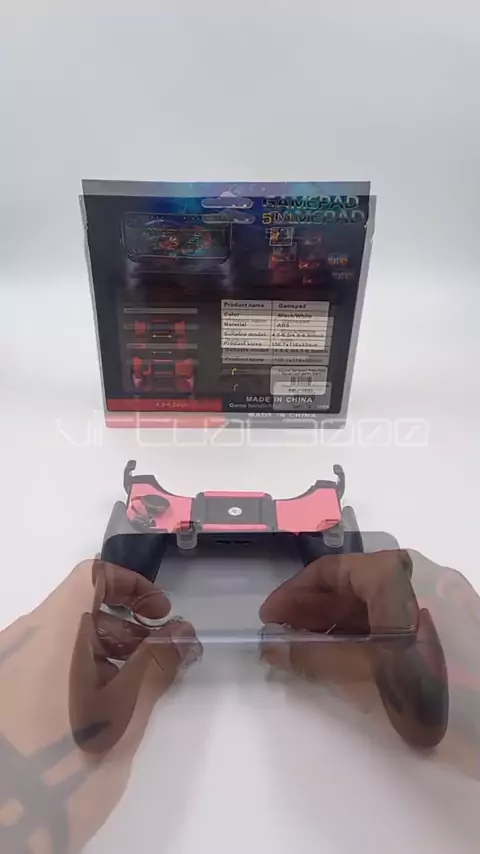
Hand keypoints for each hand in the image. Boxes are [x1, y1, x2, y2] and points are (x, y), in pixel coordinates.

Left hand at [0, 559, 201, 853]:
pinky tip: (95, 711)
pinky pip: (41, 663)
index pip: (92, 574)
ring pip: (60, 638)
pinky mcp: (0, 696)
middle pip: (78, 608)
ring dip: (102, 650)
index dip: (132, 584)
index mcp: (50, 632)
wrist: (5, 829)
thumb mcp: (123, 714)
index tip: (160, 613)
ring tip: (131, 691)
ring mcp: (4, 668)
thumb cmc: (66, 763)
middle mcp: (19, 640)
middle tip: (156, 658)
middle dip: (124, 626)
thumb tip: (183, 633)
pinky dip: (74, 671)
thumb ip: (157, 665)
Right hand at [259, 550, 449, 749]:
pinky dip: (363, 635)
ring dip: (334, 624)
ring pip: (372, 604)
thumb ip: (321, 657)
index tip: (269, 618)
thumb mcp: (375, 672)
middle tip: (280, 638)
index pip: (332, 571)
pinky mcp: (444, 625)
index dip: (295, 593)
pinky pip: (392, 619)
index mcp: (396, 575)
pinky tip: (343, 657)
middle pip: (351, 586)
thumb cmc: (439, 686)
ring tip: (303, 651)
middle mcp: (414, 576)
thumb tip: (273, 649)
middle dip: (311, 610)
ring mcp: (432, 599)